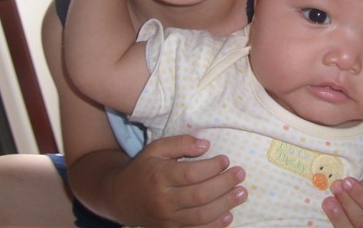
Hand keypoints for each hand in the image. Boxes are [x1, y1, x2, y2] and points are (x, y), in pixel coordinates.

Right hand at [109, 135, 247, 226]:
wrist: (121, 198)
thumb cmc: (144, 168)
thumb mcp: (156, 148)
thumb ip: (180, 143)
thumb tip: (206, 145)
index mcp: (159, 176)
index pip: (191, 174)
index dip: (213, 167)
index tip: (226, 159)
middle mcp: (163, 200)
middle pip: (200, 195)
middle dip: (224, 184)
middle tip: (240, 174)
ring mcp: (166, 220)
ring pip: (201, 216)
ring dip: (225, 205)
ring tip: (241, 193)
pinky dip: (214, 226)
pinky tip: (228, 216)